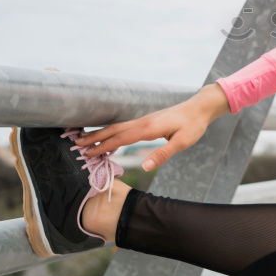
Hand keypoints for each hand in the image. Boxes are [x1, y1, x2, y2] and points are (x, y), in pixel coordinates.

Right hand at [73, 83, 230, 170]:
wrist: (200, 108)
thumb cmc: (193, 125)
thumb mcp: (182, 142)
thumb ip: (163, 154)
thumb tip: (144, 167)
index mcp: (148, 128)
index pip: (121, 139)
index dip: (104, 147)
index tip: (88, 154)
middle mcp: (142, 122)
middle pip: (113, 130)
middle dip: (95, 138)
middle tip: (75, 145)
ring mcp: (144, 120)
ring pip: (117, 127)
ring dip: (100, 134)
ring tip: (85, 140)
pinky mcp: (147, 121)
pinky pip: (124, 127)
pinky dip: (111, 131)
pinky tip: (108, 136)